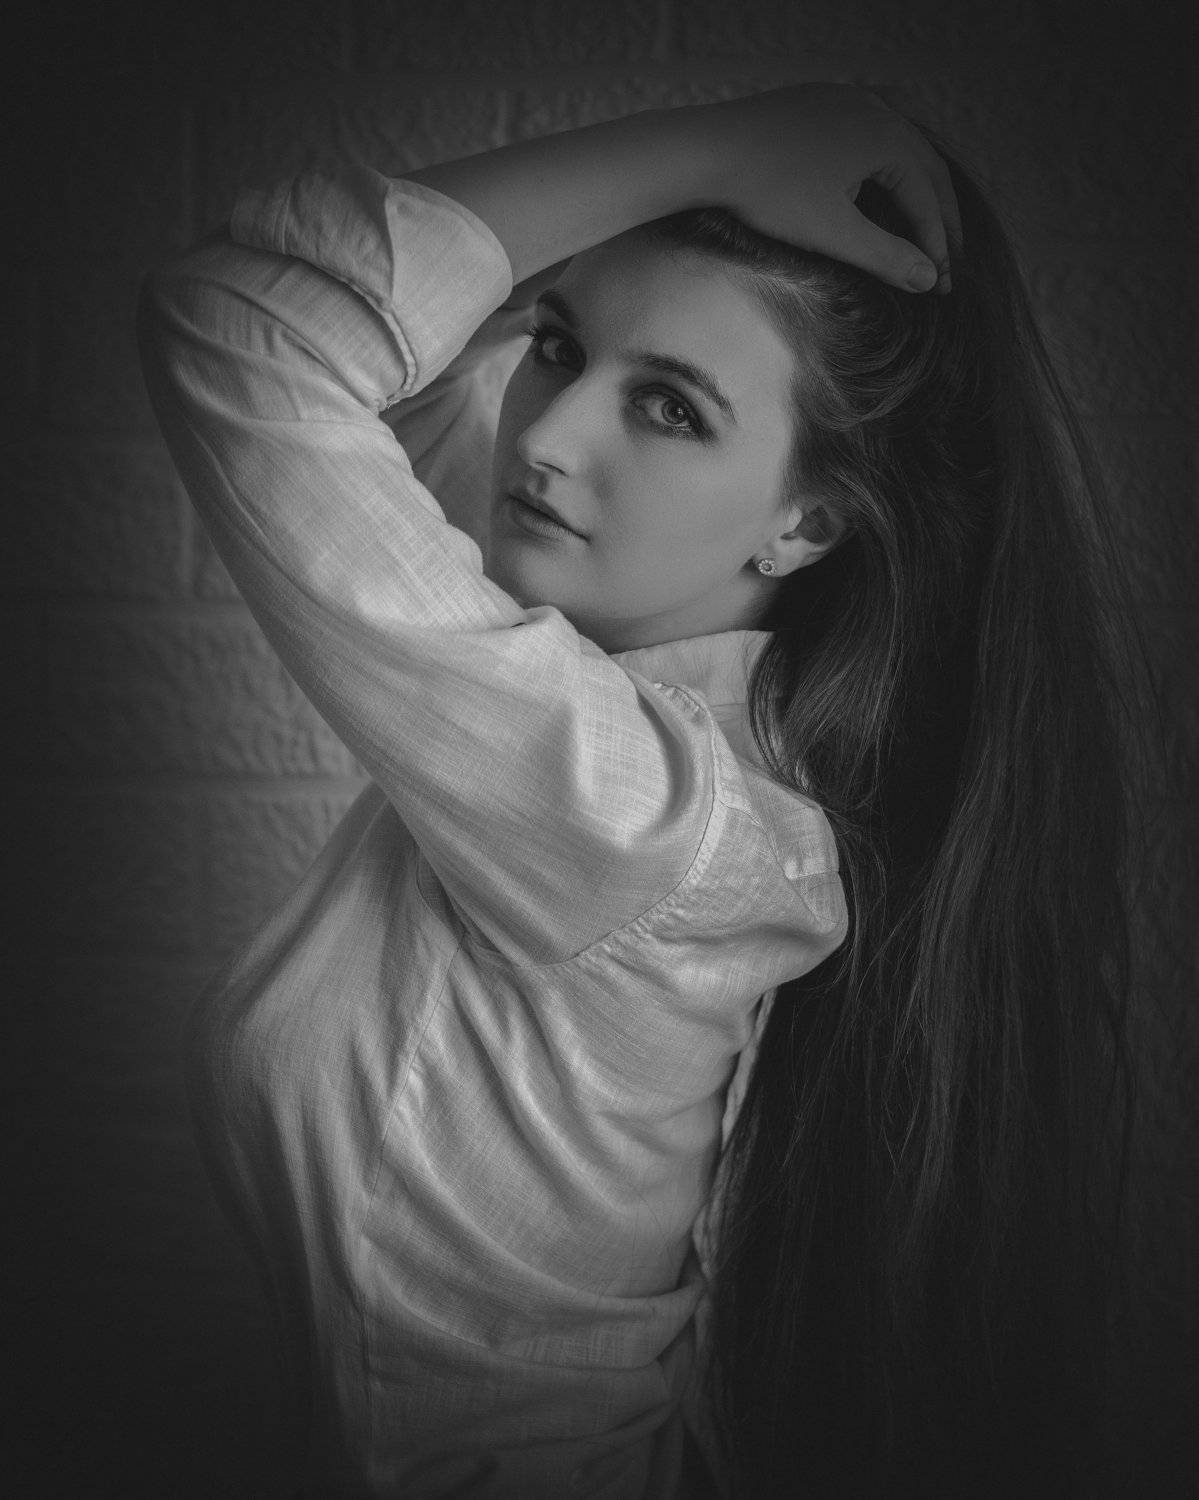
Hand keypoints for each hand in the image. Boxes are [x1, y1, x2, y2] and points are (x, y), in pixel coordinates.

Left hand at [700, 84, 960, 291]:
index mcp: (887, 137)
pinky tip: (878, 191)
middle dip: (939, 218)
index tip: (941, 286)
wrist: (706, 151)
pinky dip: (885, 170)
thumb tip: (930, 279)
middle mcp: (875, 109)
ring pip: (899, 149)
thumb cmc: (768, 192)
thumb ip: (885, 257)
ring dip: (915, 191)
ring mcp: (846, 101)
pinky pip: (868, 136)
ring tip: (923, 229)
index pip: (926, 199)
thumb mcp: (832, 234)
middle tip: (950, 259)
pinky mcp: (819, 104)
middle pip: (925, 169)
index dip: (937, 246)